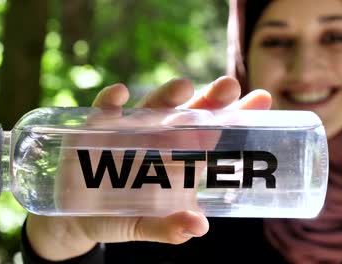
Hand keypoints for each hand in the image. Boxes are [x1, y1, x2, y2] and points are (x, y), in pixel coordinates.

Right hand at [26, 76, 271, 260]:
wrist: (79, 216)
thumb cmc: (121, 217)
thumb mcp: (145, 226)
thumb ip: (168, 228)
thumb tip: (197, 228)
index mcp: (177, 157)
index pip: (212, 133)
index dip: (238, 115)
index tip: (262, 97)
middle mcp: (158, 138)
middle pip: (188, 113)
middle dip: (209, 99)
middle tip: (228, 86)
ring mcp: (129, 131)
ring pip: (152, 106)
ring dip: (166, 96)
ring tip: (183, 88)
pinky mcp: (97, 130)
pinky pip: (104, 112)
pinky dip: (111, 102)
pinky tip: (120, 96)